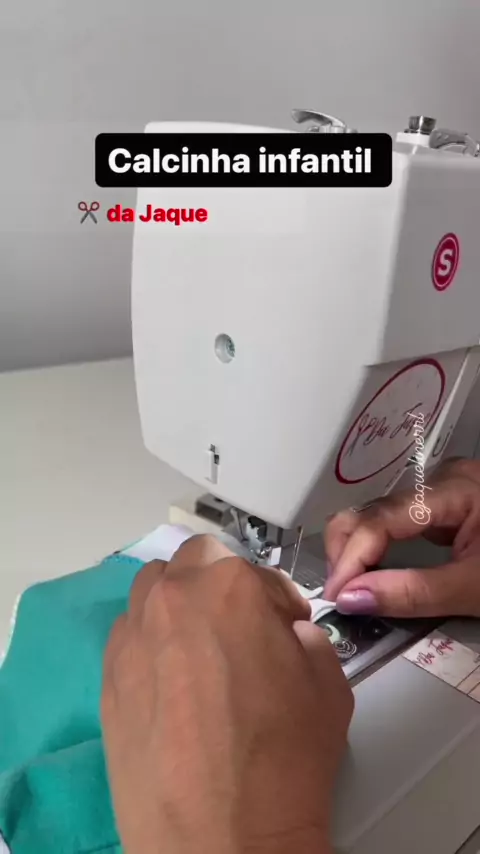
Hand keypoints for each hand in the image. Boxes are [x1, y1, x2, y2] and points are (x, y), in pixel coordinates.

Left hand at [102, 535, 352, 853]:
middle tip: (239, 629)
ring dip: (178, 603)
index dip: (276, 601)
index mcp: (232, 586)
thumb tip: (287, 635)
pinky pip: (128, 634)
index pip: (256, 571)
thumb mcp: (329, 685)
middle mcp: (175, 597)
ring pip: (152, 590)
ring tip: (198, 647)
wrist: (222, 838)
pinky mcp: (107, 674)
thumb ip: (308, 640)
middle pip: (194, 563)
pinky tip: (169, 679)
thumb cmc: (285, 757)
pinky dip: (150, 640)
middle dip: (220, 585)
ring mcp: (134, 634)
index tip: (284, 627)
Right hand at [323, 458, 479, 617]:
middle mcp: (442, 480)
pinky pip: (396, 523)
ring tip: (351, 589)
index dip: (351, 558)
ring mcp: (441, 492)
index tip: (335, 596)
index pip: (382, 518)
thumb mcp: (473, 589)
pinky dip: (378, 549)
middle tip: (341, 594)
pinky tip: (370, 573)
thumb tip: (351, 599)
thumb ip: (414, 593)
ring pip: (378, 515)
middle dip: (346, 552)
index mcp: (454, 489)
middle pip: (373, 509)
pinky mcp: (443, 507)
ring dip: (357, 552)